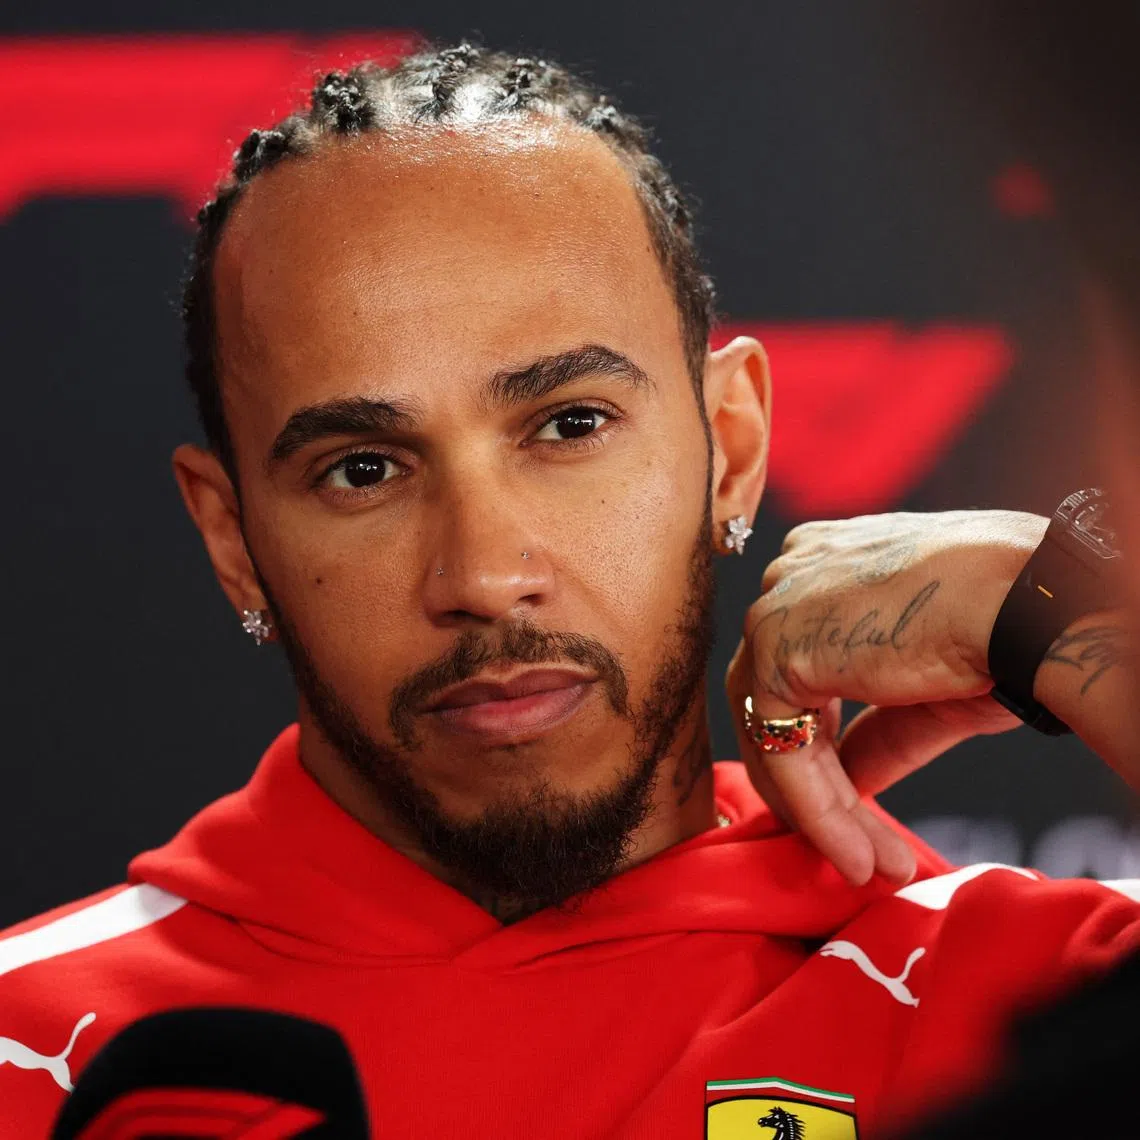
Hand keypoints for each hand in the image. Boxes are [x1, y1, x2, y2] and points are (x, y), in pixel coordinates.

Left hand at [725, 510, 1047, 885]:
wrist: (1028, 602)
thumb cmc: (1003, 626)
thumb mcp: (928, 691)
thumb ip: (879, 732)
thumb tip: (851, 785)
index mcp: (827, 567)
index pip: (803, 672)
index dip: (826, 746)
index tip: (862, 806)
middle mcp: (792, 578)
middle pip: (778, 704)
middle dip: (818, 785)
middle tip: (862, 849)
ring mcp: (777, 608)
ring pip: (777, 733)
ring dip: (822, 810)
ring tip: (870, 865)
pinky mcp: (776, 649)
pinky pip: (786, 751)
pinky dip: (820, 810)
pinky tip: (859, 855)